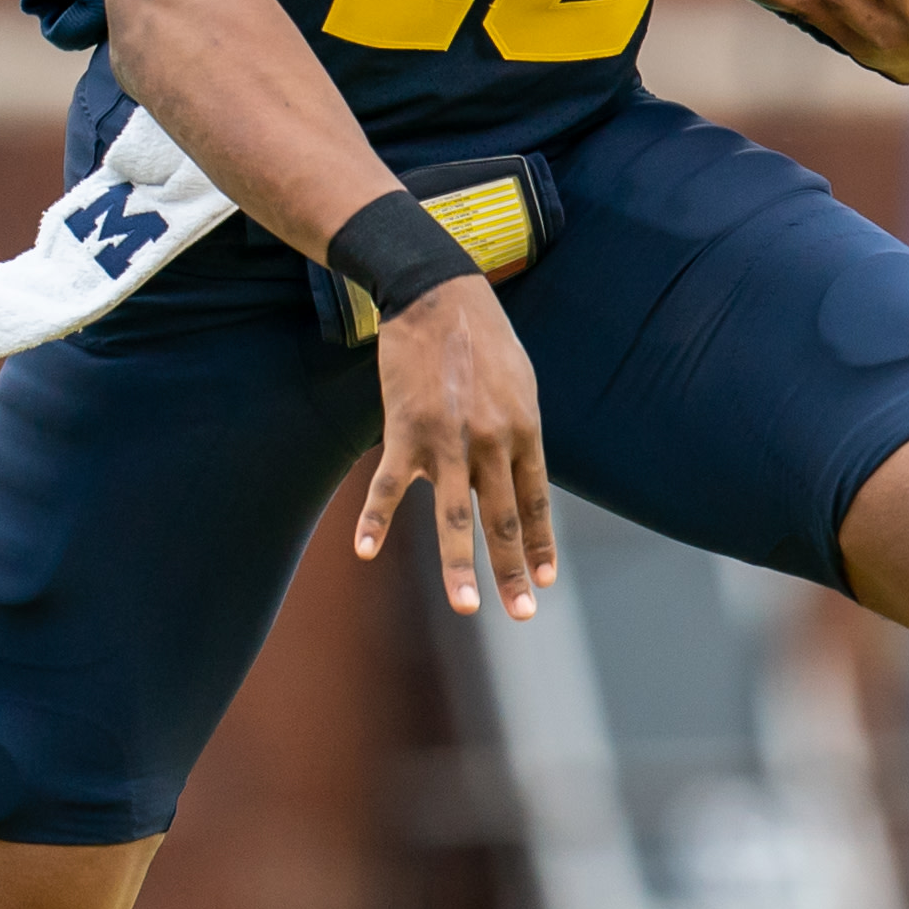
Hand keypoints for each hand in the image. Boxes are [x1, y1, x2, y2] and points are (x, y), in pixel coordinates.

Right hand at [354, 273, 551, 620]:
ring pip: (454, 515)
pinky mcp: (405, 431)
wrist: (436, 294)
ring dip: (460, 565)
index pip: (534, 502)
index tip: (542, 582)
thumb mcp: (520, 384)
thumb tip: (519, 476)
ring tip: (467, 607)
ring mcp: (448, 440)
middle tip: (522, 614)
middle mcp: (492, 442)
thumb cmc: (482, 338)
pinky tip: (365, 551)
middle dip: (512, 571)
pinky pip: (389, 485)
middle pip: (503, 519)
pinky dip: (376, 519)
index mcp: (524, 430)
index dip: (539, 545)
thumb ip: (519, 433)